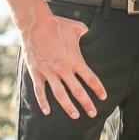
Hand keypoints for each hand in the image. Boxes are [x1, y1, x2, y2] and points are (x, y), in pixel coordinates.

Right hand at [20, 3, 107, 119]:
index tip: (103, 97)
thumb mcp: (76, 28)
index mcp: (74, 59)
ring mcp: (49, 72)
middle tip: (92, 113)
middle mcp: (63, 69)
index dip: (98, 88)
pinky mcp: (36, 72)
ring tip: (75, 115)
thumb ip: (84, 33)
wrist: (35, 24)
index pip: (90, 78)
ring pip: (60, 94)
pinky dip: (43, 102)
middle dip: (86, 103)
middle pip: (77, 90)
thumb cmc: (57, 25)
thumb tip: (88, 32)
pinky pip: (39, 91)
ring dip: (68, 106)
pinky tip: (47, 111)